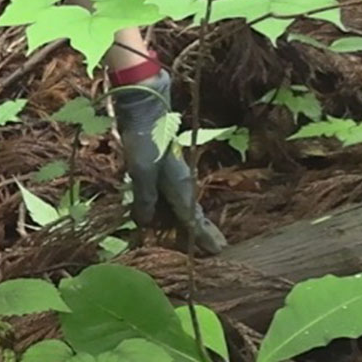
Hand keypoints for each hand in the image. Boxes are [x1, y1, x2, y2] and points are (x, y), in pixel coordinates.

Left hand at [111, 70, 228, 255]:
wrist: (146, 112)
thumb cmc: (146, 143)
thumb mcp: (142, 174)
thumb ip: (145, 199)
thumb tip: (146, 223)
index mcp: (181, 189)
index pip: (193, 220)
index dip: (204, 237)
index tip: (219, 250)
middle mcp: (181, 185)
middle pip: (192, 214)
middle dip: (202, 231)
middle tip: (217, 247)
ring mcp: (173, 177)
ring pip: (181, 206)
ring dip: (187, 221)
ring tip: (195, 237)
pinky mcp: (162, 171)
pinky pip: (170, 198)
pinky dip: (172, 209)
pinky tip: (166, 215)